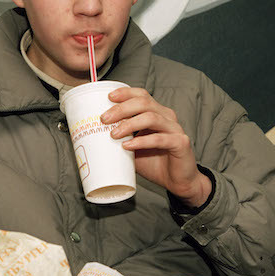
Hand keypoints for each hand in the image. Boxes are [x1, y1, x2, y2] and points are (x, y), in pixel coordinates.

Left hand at [100, 86, 211, 206]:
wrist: (177, 181)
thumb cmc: (155, 162)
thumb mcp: (133, 147)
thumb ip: (121, 138)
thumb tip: (94, 134)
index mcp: (157, 113)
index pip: (142, 95)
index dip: (126, 93)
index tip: (109, 97)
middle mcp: (167, 117)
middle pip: (144, 103)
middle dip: (122, 109)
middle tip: (104, 119)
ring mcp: (175, 129)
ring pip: (151, 118)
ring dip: (129, 124)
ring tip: (114, 134)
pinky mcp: (180, 143)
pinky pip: (159, 139)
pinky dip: (142, 141)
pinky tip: (128, 146)